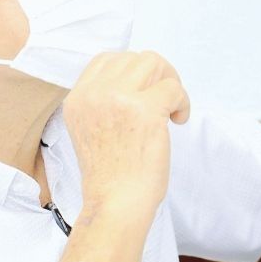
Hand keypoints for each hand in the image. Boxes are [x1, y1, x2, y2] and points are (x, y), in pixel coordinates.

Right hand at [62, 51, 189, 215]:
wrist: (115, 203)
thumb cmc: (109, 175)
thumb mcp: (88, 129)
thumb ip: (101, 102)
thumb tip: (136, 80)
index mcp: (77, 98)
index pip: (105, 60)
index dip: (130, 70)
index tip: (144, 90)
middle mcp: (94, 93)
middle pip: (133, 58)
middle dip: (155, 74)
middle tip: (164, 99)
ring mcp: (118, 98)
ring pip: (153, 63)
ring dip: (169, 82)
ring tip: (172, 108)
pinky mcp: (145, 109)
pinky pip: (174, 88)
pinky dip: (182, 102)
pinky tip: (178, 121)